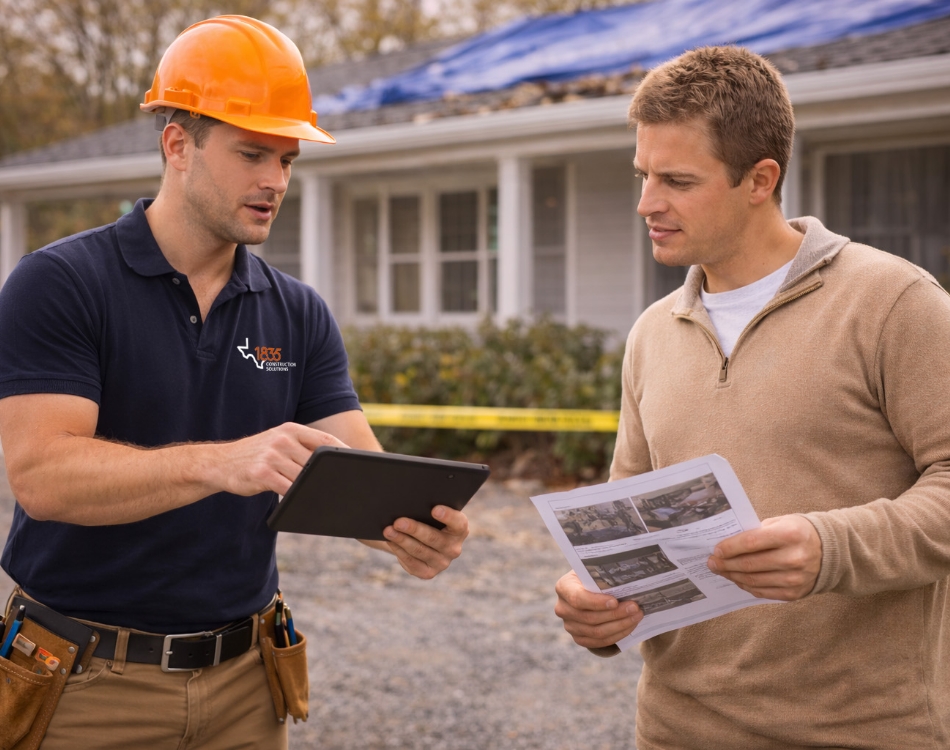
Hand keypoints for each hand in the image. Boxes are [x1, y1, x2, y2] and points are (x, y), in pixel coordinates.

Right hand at [213, 422, 347, 496]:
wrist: (220, 463)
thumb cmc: (255, 456)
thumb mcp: (277, 443)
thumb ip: (300, 448)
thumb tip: (328, 462)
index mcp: (290, 429)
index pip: (324, 439)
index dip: (342, 451)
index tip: (355, 463)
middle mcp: (282, 439)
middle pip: (316, 461)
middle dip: (328, 475)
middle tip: (343, 486)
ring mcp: (272, 456)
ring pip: (303, 476)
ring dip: (313, 488)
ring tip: (324, 496)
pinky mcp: (262, 473)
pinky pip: (288, 488)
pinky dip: (296, 496)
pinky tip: (301, 501)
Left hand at [381, 505, 468, 578]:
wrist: (422, 539)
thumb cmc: (427, 518)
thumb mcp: (431, 511)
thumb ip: (427, 507)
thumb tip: (408, 503)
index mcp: (460, 529)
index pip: (458, 523)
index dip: (447, 516)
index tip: (434, 509)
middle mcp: (454, 548)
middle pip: (434, 538)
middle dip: (414, 529)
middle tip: (398, 522)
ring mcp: (442, 563)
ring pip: (420, 551)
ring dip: (402, 540)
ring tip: (388, 530)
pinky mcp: (428, 573)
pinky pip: (412, 563)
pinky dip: (399, 550)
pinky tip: (390, 541)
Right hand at [554, 571, 641, 648]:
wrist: (588, 590)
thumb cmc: (593, 577)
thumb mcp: (594, 572)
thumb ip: (604, 576)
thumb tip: (626, 580)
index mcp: (564, 587)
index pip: (578, 598)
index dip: (596, 602)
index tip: (615, 601)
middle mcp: (562, 608)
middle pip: (590, 617)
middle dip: (615, 614)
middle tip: (635, 608)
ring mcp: (569, 626)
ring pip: (597, 632)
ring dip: (620, 625)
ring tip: (636, 616)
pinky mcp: (579, 638)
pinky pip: (599, 642)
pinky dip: (617, 635)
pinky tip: (630, 626)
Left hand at [707, 515, 821, 599]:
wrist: (830, 551)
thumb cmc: (797, 532)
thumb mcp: (780, 522)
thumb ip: (756, 531)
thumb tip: (727, 543)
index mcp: (790, 534)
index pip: (751, 542)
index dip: (730, 548)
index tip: (715, 550)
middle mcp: (794, 558)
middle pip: (750, 564)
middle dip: (726, 564)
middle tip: (711, 562)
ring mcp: (795, 578)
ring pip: (754, 581)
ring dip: (732, 576)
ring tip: (721, 570)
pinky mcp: (795, 593)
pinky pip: (763, 592)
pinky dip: (746, 586)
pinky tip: (737, 579)